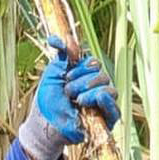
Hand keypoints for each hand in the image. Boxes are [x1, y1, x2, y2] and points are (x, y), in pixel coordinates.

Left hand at [17, 35, 120, 159]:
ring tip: (77, 100)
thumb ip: (62, 53)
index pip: (94, 64)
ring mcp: (101, 105)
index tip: (67, 76)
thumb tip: (60, 37)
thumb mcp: (54, 71)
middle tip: (68, 91)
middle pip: (102, 75)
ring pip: (108, 89)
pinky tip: (98, 97)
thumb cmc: (48, 99)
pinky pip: (114, 109)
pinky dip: (107, 101)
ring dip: (91, 90)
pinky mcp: (104, 121)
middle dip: (84, 80)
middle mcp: (96, 89)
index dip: (82, 66)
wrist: (43, 122)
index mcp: (87, 76)